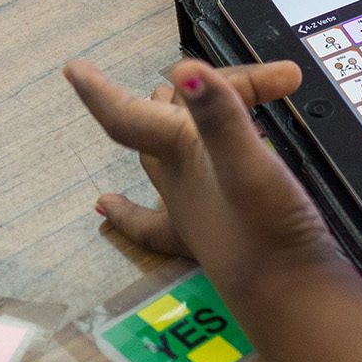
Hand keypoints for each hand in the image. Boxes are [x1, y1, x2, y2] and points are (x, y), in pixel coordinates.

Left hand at [64, 58, 350, 306]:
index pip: (127, 115)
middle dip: (200, 88)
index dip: (99, 92)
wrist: (289, 294)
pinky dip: (128, 211)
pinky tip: (107, 206)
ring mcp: (186, 208)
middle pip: (168, 117)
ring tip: (195, 98)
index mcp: (181, 154)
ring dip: (175, 121)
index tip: (72, 67)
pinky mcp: (202, 237)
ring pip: (162, 153)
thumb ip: (219, 115)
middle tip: (268, 82)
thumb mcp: (250, 163)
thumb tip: (186, 70)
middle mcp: (176, 177)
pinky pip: (153, 222)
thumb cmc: (268, 228)